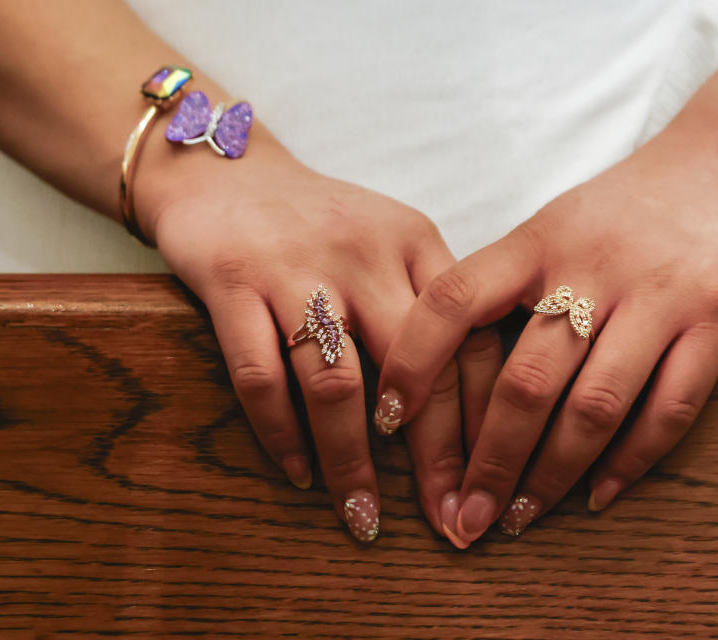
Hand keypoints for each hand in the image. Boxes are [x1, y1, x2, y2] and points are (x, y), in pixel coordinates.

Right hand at [135, 131, 474, 542]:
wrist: (226, 170)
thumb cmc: (321, 222)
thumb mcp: (390, 242)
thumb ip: (429, 302)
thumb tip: (477, 401)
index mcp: (416, 244)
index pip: (470, 340)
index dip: (484, 418)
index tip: (491, 477)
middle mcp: (364, 254)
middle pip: (416, 368)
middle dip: (434, 457)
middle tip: (446, 521)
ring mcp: (295, 268)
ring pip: (337, 383)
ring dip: (352, 461)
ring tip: (363, 515)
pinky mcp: (232, 281)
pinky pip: (261, 374)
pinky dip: (281, 432)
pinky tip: (298, 471)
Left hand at [377, 143, 717, 546]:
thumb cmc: (629, 204)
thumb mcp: (556, 223)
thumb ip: (507, 282)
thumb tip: (443, 363)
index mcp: (538, 240)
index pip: (454, 300)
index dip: (413, 362)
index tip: (388, 419)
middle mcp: (592, 268)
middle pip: (526, 380)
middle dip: (489, 461)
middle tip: (464, 519)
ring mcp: (658, 295)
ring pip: (595, 405)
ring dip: (552, 474)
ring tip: (520, 518)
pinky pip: (671, 406)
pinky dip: (632, 461)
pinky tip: (599, 496)